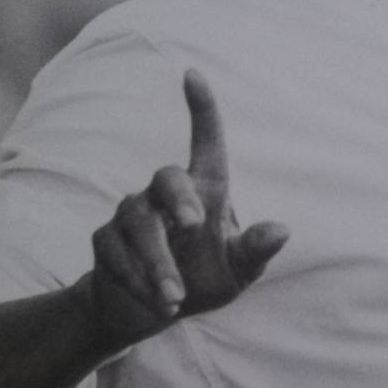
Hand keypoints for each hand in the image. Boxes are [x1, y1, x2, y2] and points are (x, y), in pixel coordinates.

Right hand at [85, 69, 287, 341]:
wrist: (148, 313)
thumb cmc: (202, 282)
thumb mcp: (236, 273)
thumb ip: (255, 252)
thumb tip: (283, 230)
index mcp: (205, 193)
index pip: (206, 143)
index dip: (202, 109)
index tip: (193, 74)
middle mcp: (165, 195)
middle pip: (167, 177)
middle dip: (180, 198)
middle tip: (194, 224)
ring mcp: (131, 214)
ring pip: (140, 224)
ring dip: (158, 263)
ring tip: (175, 299)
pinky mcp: (105, 239)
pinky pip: (116, 252)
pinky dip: (137, 279)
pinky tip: (156, 303)